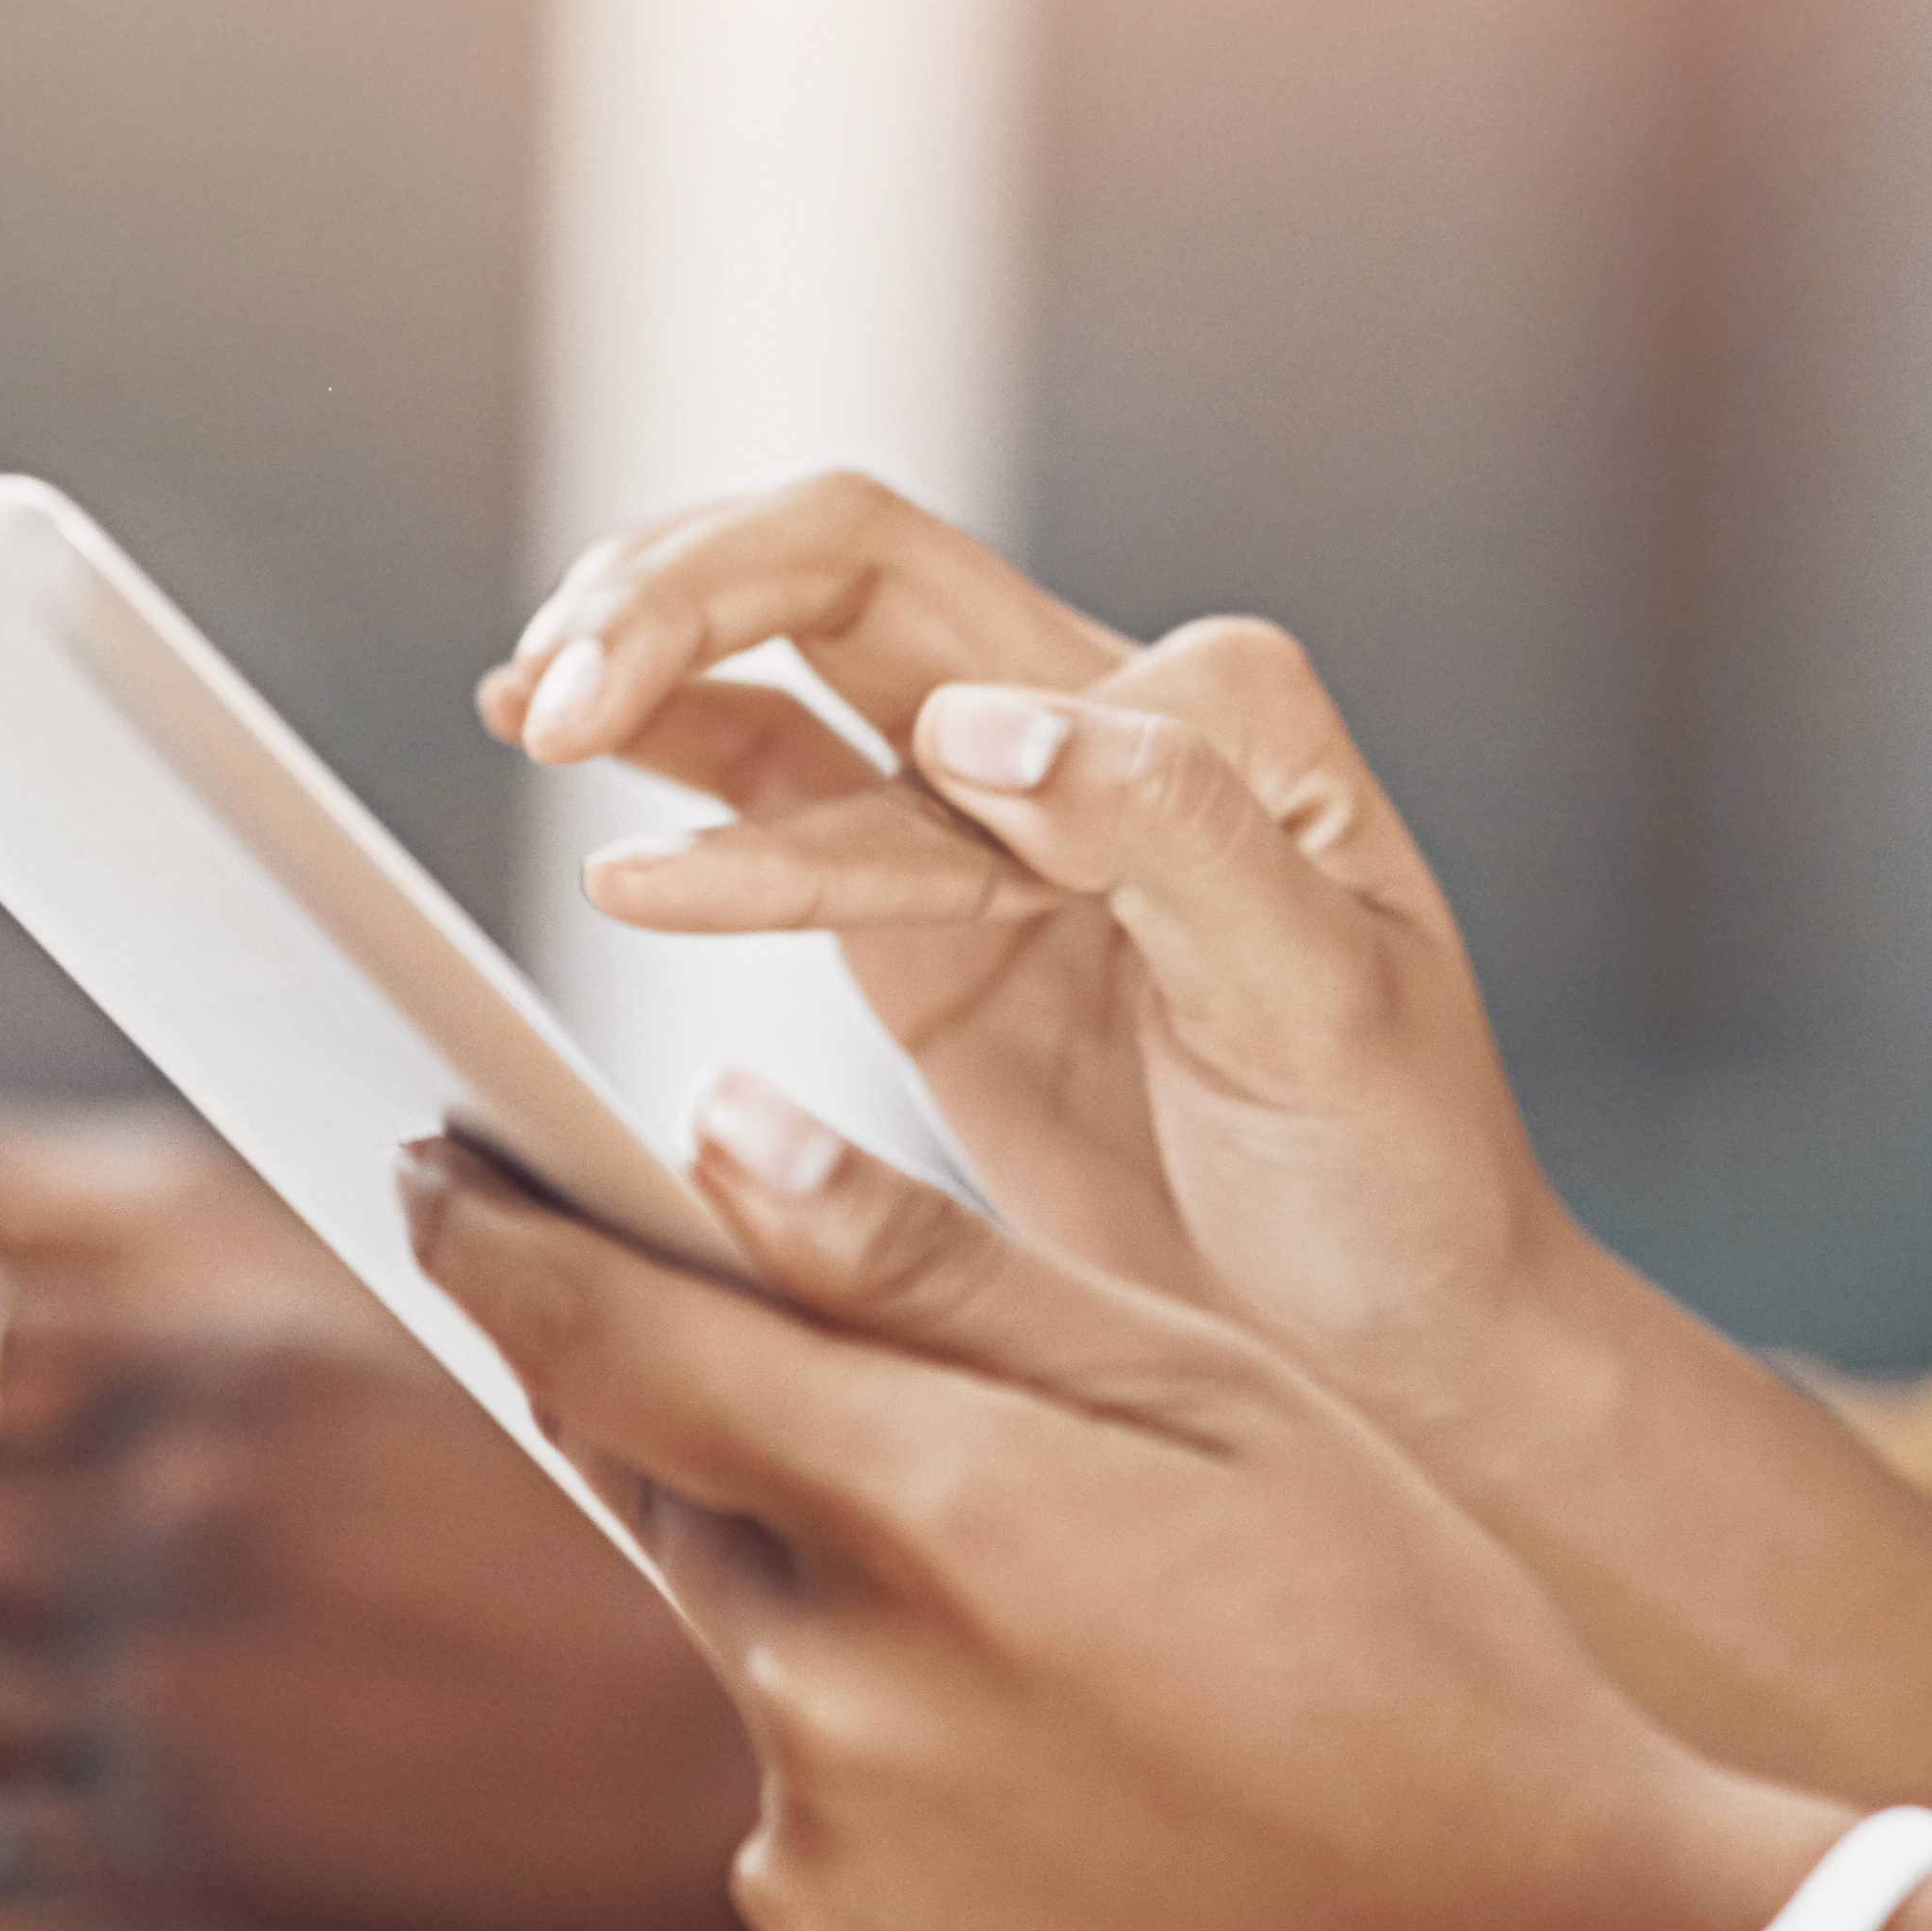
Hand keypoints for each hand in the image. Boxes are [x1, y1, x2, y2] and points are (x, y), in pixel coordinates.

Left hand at [0, 1113, 758, 1930]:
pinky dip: (22, 1755)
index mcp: (220, 1381)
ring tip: (46, 1600)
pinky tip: (129, 1705)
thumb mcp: (386, 1283)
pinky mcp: (176, 1873)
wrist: (715, 1749)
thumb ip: (126, 1218)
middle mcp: (166, 1548)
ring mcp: (159, 1724)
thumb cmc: (582, 1502)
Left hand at [408, 1075, 1831, 1930]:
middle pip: (681, 1517)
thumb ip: (944, 1274)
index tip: (441, 1175)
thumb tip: (719, 1139)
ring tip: (1112, 1712)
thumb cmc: (1428, 1670)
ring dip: (868, 1669)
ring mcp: (820, 1897)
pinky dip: (906, 1844)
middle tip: (977, 1495)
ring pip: (768, 1705)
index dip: (497, 1237)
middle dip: (772, 1469)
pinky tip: (1085, 1848)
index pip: (602, 1337)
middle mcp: (831, 1709)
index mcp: (928, 1512)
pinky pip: (814, 1887)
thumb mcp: (1224, 1406)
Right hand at [488, 474, 1578, 1443]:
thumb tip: (979, 723)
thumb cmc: (1404, 1182)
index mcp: (1200, 707)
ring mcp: (1004, 819)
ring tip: (522, 706)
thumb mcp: (1324, 1009)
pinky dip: (675, 798)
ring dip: (649, 668)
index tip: (686, 770)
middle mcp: (1099, 724)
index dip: (776, 639)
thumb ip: (1172, 837)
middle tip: (545, 688)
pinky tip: (577, 793)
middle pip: (839, 572)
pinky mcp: (937, 924)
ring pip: (788, 673)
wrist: (1410, 1358)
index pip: (927, 589)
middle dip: (675, 598)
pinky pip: (780, 814)